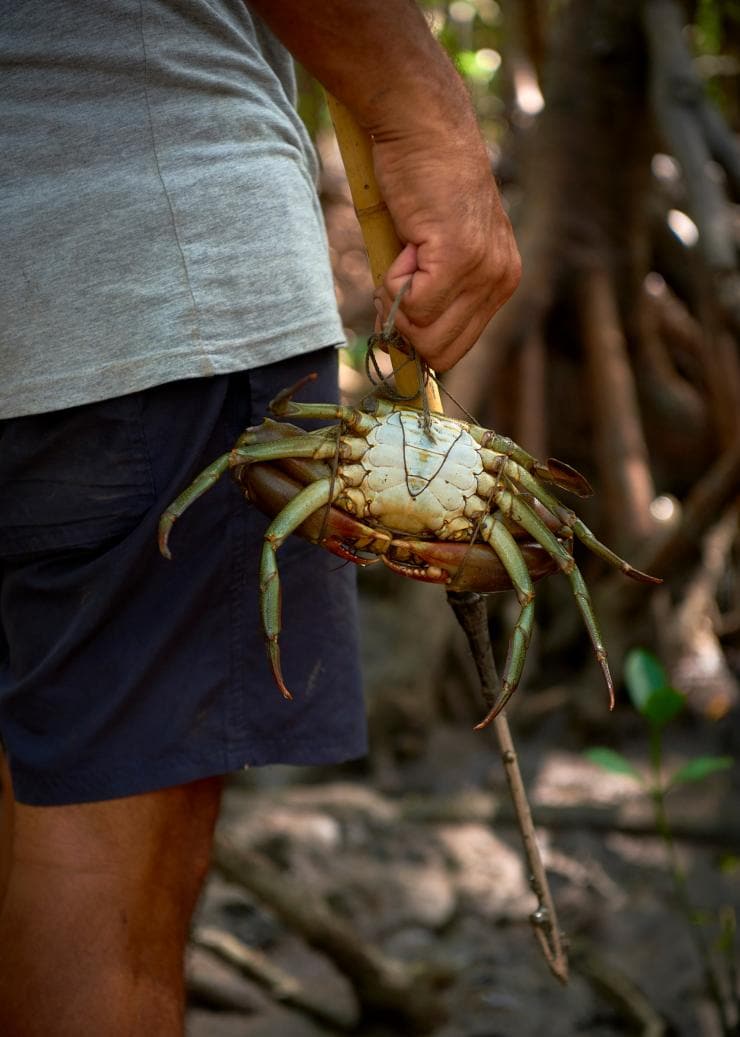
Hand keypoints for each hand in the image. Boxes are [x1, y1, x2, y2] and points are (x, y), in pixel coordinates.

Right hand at [371, 129, 520, 371]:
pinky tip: (406, 240)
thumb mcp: (439, 251)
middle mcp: (501, 281)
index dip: (416, 339)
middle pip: (439, 353)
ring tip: (405, 252)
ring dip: (396, 299)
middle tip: (396, 275)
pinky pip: (411, 303)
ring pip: (423, 333)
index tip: (398, 304)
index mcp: (500, 283)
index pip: (455, 350)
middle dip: (404, 326)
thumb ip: (435, 295)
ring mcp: (484, 270)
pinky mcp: (460, 256)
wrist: (423, 127)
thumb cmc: (422, 183)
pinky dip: (392, 278)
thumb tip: (400, 348)